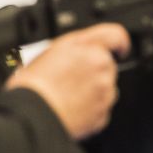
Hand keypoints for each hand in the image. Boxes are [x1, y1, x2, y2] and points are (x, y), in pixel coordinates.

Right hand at [5, 23, 130, 139]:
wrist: (32, 116)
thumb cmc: (34, 85)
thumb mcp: (50, 51)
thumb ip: (75, 47)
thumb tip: (83, 50)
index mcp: (88, 47)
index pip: (116, 36)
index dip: (119, 43)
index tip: (119, 48)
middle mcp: (101, 67)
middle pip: (107, 66)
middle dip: (94, 72)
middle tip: (70, 80)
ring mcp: (105, 92)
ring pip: (105, 89)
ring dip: (93, 92)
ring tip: (67, 97)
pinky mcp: (102, 115)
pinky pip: (100, 110)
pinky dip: (89, 111)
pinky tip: (70, 110)